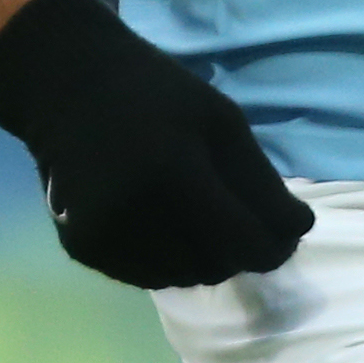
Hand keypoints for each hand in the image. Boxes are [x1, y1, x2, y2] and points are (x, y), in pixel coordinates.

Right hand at [0, 0, 314, 285]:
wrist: (66, 84)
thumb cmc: (157, 94)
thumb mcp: (221, 119)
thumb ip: (259, 180)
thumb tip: (297, 234)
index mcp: (172, 168)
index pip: (243, 241)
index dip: (275, 248)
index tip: (287, 237)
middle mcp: (131, 210)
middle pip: (216, 267)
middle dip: (239, 251)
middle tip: (239, 218)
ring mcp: (101, 233)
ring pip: (183, 278)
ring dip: (204, 258)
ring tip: (196, 213)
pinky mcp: (80, 248)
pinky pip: (147, 277)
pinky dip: (168, 260)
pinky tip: (161, 220)